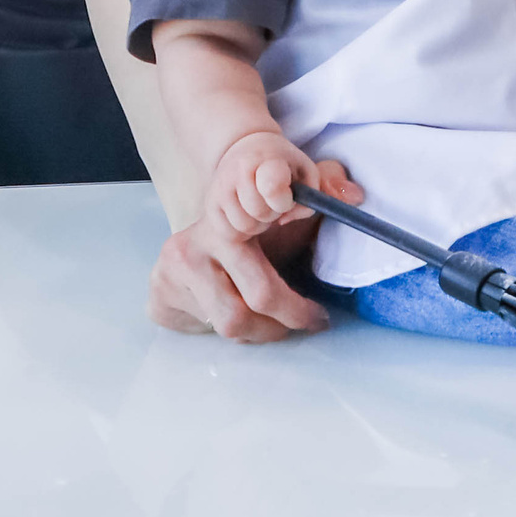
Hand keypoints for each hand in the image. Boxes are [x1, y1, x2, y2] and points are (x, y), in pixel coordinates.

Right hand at [148, 160, 361, 341]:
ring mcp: (170, 275)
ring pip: (223, 325)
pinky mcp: (159, 296)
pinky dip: (230, 326)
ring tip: (276, 322)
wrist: (214, 210)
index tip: (319, 317)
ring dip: (257, 331)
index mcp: (225, 227)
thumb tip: (356, 196)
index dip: (296, 310)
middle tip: (302, 325)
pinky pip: (201, 326)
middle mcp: (190, 250)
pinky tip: (246, 316)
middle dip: (279, 327)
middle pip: (240, 316)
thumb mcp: (295, 199)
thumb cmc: (264, 215)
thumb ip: (329, 185)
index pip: (263, 289)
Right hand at [209, 130, 323, 236]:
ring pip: (243, 226)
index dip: (284, 200)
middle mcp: (237, 171)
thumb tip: (283, 221)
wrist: (246, 148)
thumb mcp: (306, 174)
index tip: (287, 194)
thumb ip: (309, 200)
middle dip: (273, 213)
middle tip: (274, 201)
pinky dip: (242, 231)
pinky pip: (228, 233)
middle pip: (260, 213)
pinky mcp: (209, 204)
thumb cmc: (283, 165)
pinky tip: (247, 214)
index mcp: (267, 159)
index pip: (272, 187)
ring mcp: (220, 188)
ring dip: (258, 224)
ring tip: (261, 207)